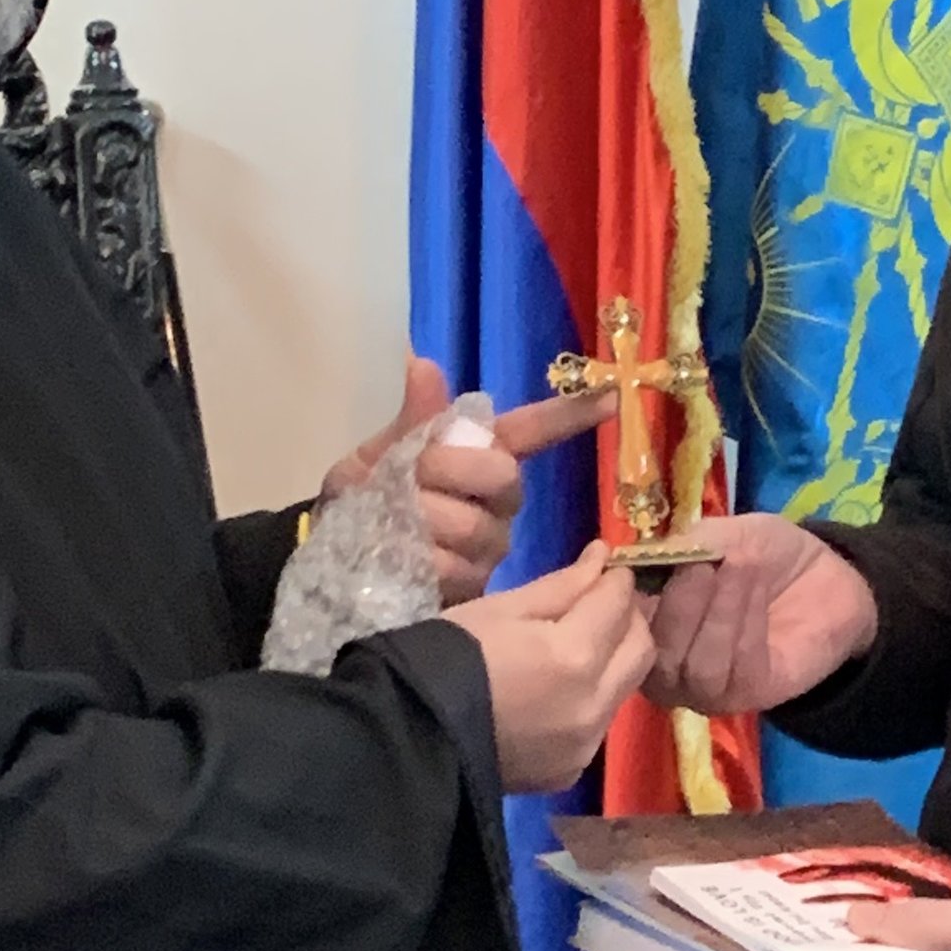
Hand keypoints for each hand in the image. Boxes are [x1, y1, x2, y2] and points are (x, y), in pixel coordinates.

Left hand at [321, 358, 617, 605]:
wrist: (336, 557)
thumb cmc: (367, 497)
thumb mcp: (378, 454)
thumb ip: (411, 418)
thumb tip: (421, 362)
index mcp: (481, 457)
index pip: (535, 430)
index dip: (572, 414)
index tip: (615, 398)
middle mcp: (498, 502)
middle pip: (503, 476)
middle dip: (450, 470)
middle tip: (410, 476)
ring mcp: (491, 547)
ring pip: (476, 526)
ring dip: (425, 519)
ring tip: (393, 521)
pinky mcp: (475, 588)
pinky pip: (458, 568)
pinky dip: (422, 558)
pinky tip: (403, 557)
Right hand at [447, 545, 655, 793]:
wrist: (410, 734)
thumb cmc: (448, 657)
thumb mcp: (501, 609)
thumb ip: (562, 586)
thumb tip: (602, 558)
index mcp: (574, 655)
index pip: (618, 603)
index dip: (615, 579)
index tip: (606, 569)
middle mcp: (593, 704)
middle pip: (641, 648)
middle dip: (629, 618)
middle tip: (603, 603)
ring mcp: (586, 744)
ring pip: (624, 688)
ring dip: (614, 660)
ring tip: (579, 646)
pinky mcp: (571, 770)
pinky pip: (598, 725)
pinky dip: (589, 700)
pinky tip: (556, 693)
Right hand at [640, 513, 878, 715]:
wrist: (827, 575)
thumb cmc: (761, 553)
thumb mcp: (719, 534)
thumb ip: (679, 547)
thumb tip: (637, 557)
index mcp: (647, 626)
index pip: (615, 628)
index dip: (621, 600)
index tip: (643, 563)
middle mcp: (667, 666)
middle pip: (654, 657)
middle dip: (677, 607)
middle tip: (701, 564)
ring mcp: (706, 687)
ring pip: (695, 667)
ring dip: (717, 612)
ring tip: (739, 568)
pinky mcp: (748, 695)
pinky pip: (736, 670)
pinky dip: (745, 625)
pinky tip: (757, 589)